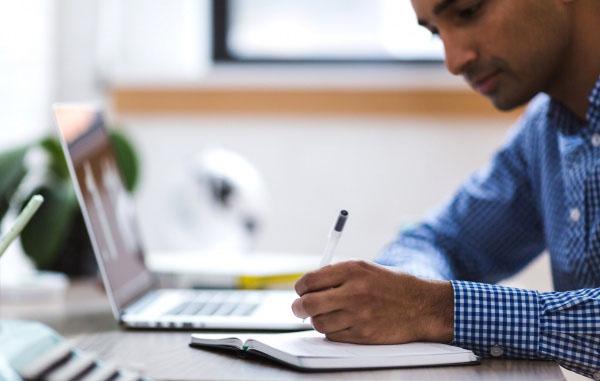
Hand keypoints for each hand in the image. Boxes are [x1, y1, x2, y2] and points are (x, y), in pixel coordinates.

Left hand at [292, 260, 453, 343]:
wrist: (422, 306)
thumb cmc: (392, 285)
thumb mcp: (365, 269)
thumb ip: (336, 275)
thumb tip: (307, 286)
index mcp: (352, 270)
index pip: (310, 280)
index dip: (300, 288)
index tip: (301, 291)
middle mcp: (354, 291)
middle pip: (308, 304)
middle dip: (299, 307)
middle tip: (300, 308)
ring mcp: (358, 315)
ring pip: (318, 323)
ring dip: (317, 320)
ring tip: (327, 314)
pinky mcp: (363, 335)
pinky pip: (333, 335)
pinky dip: (332, 331)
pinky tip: (342, 323)